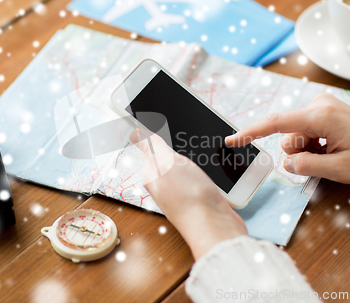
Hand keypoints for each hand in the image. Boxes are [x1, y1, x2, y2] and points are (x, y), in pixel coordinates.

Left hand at [130, 129, 246, 259]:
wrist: (215, 227)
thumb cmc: (190, 197)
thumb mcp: (167, 163)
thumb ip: (153, 147)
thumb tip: (134, 132)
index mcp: (153, 174)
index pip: (149, 148)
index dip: (155, 134)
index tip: (159, 122)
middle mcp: (165, 184)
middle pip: (168, 157)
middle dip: (176, 145)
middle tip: (186, 134)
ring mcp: (182, 192)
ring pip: (184, 167)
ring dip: (192, 157)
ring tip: (200, 149)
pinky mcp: (199, 197)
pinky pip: (198, 177)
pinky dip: (204, 169)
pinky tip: (211, 166)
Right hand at [225, 93, 349, 184]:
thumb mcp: (339, 170)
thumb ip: (307, 166)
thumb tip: (287, 163)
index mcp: (321, 117)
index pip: (277, 123)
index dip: (251, 132)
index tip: (232, 139)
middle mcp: (318, 105)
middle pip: (287, 134)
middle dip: (298, 152)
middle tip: (324, 159)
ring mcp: (320, 105)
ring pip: (295, 134)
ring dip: (306, 149)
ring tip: (330, 152)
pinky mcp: (322, 110)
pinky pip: (303, 130)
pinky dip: (311, 143)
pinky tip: (330, 146)